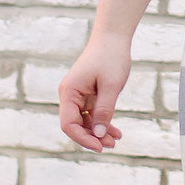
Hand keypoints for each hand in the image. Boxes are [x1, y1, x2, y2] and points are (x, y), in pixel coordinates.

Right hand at [58, 33, 131, 150]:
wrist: (113, 38)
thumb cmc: (111, 58)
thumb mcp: (111, 86)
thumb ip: (104, 111)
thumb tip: (98, 134)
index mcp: (69, 92)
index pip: (68, 124)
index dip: (82, 138)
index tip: (99, 146)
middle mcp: (70, 95)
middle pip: (75, 125)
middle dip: (92, 137)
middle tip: (112, 145)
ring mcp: (78, 95)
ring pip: (85, 122)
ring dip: (98, 132)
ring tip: (115, 140)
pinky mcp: (87, 95)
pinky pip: (92, 114)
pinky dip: (102, 123)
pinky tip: (115, 132)